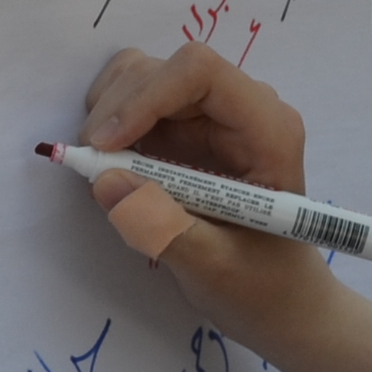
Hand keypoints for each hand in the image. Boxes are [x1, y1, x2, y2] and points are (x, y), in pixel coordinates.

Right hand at [77, 45, 371, 371]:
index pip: (200, 72)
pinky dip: (112, 120)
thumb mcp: (215, 269)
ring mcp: (214, 115)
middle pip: (166, 69)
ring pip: (146, 74)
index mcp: (268, 130)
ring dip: (109, 110)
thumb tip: (106, 181)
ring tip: (99, 164)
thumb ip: (163, 228)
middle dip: (118, 107)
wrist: (281, 302)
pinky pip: (139, 99)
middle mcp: (243, 108)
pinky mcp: (188, 129)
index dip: (146, 96)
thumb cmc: (264, 288)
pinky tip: (111, 161)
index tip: (105, 145)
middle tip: (90, 165)